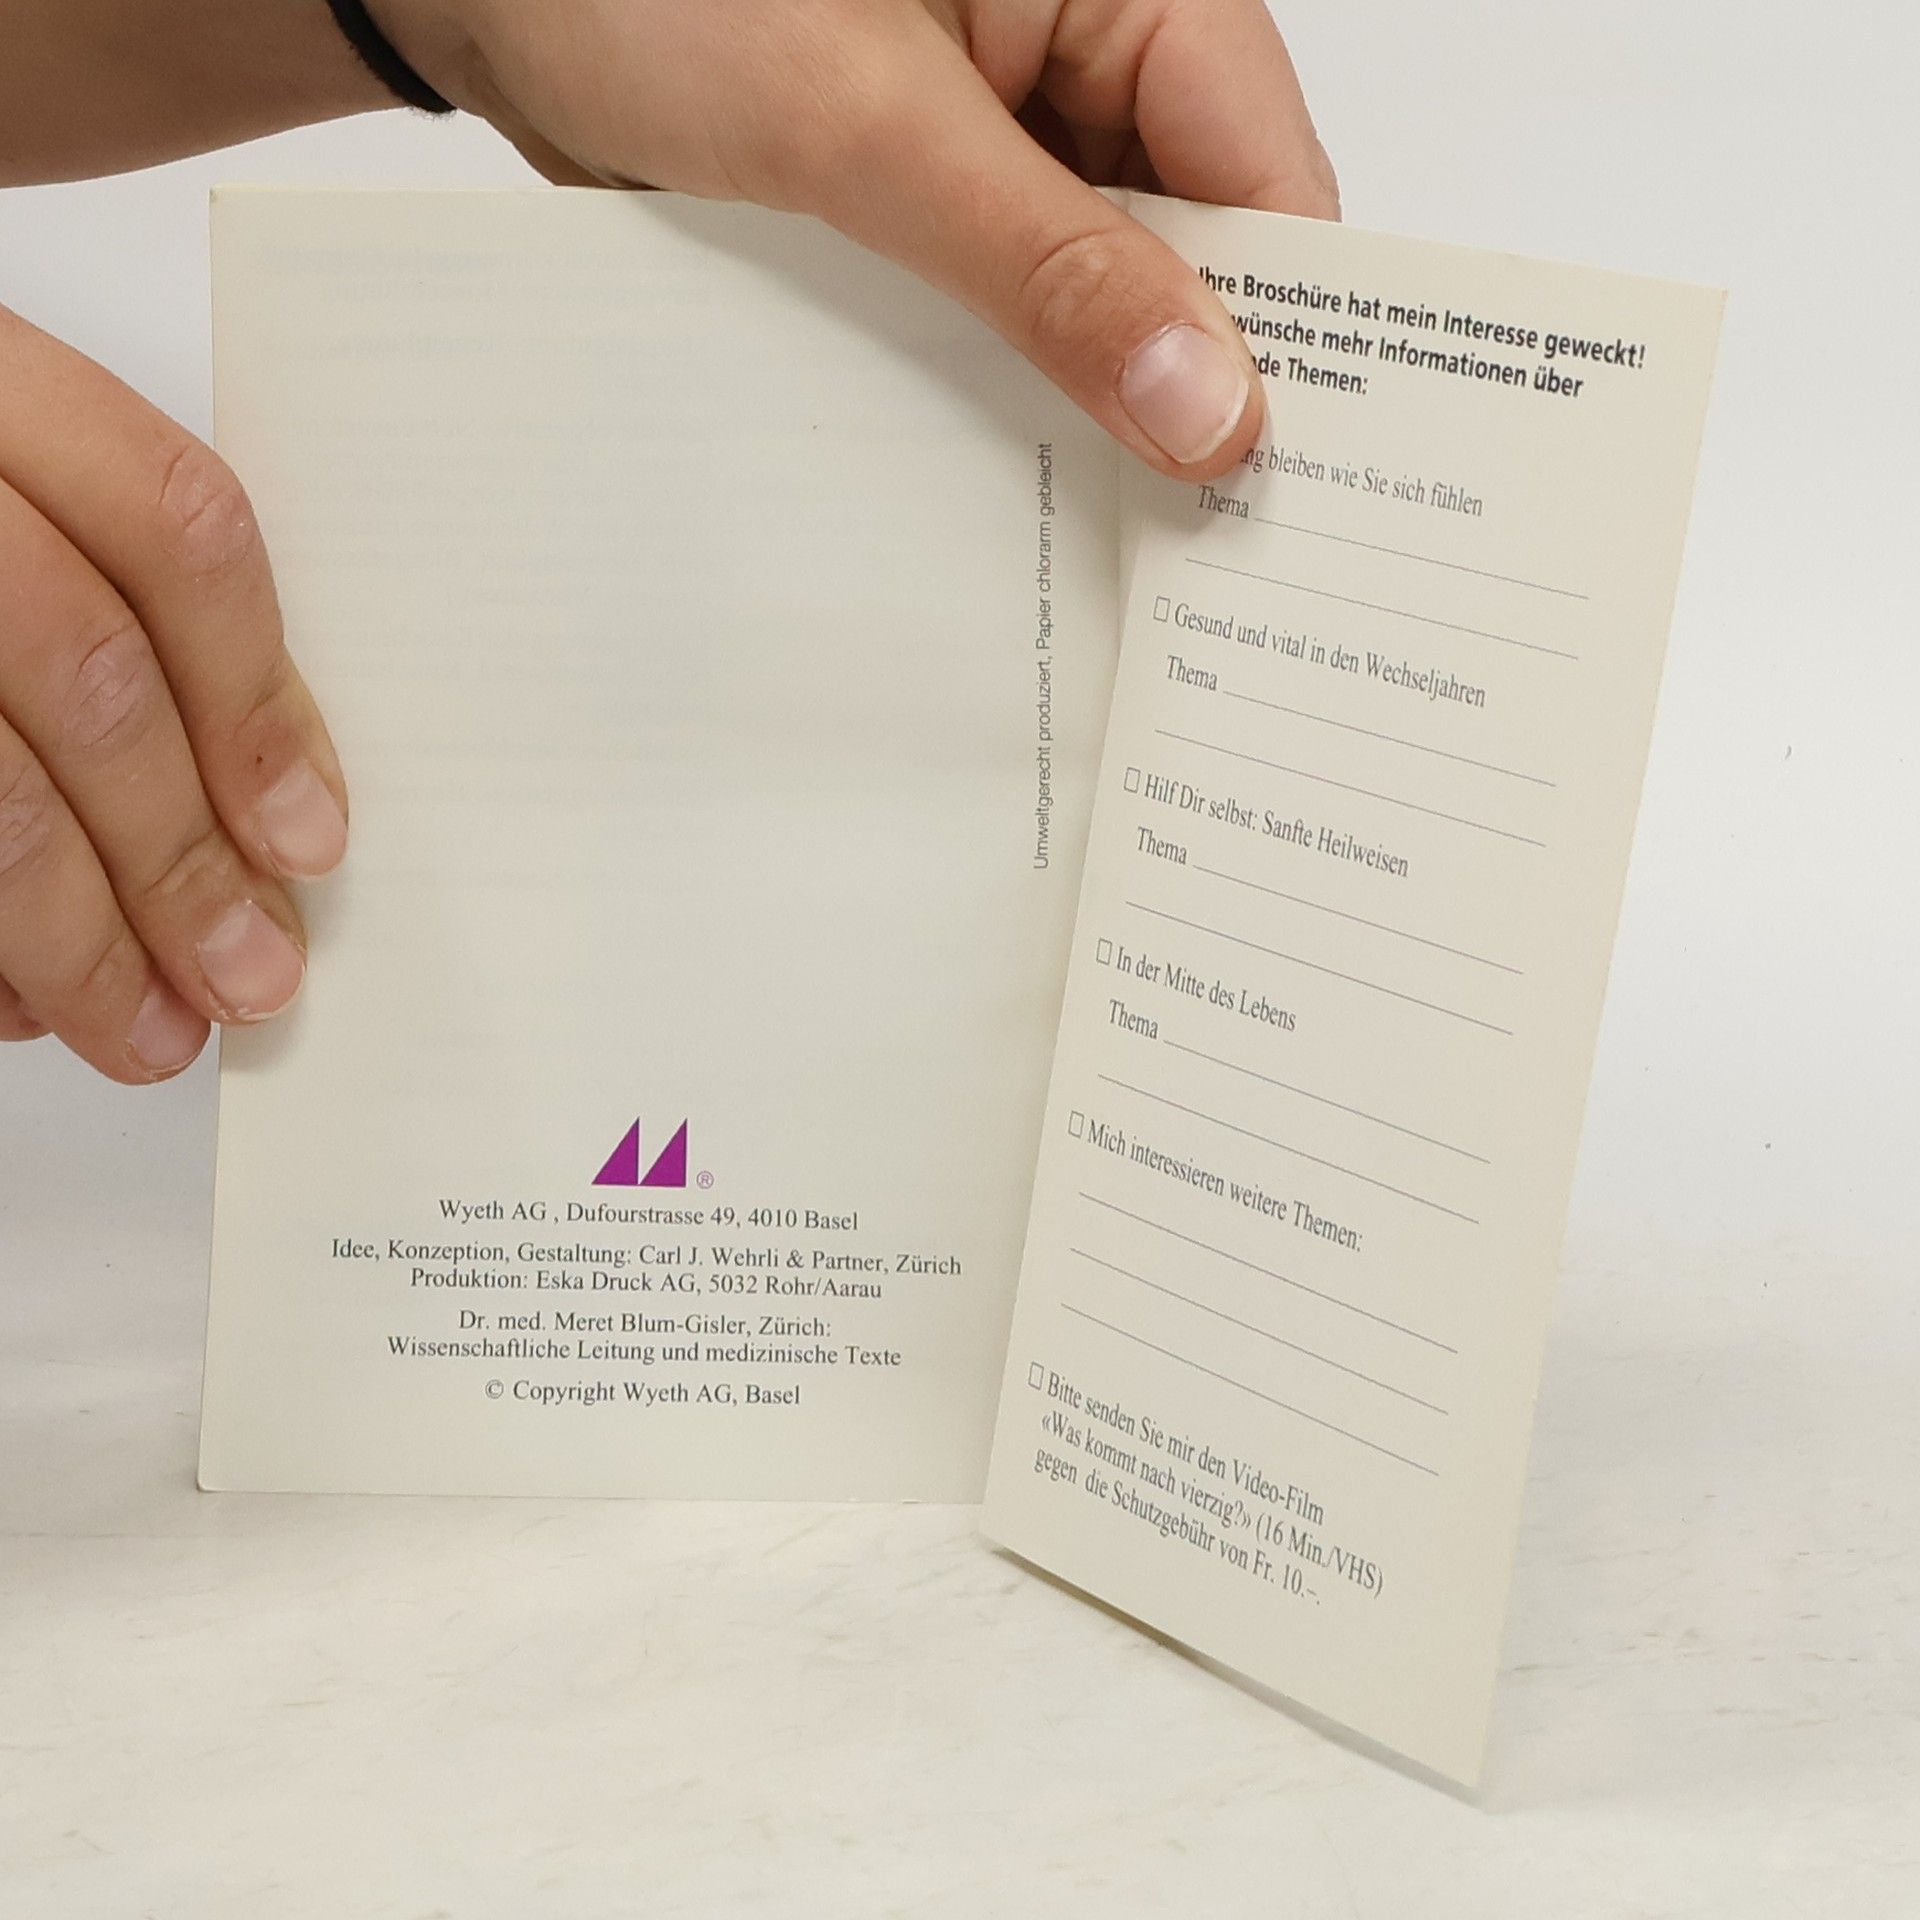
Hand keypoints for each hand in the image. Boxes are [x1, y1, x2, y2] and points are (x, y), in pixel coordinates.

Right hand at [0, 307, 347, 1081]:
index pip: (172, 526)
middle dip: (179, 859)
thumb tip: (256, 804)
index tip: (309, 838)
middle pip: (81, 673)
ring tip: (146, 1031)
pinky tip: (17, 1000)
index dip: (258, 700)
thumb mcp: (12, 491)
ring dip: (75, 939)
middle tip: (249, 976)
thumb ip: (108, 599)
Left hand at [380, 0, 1337, 476]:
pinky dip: (999, 396)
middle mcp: (1079, 60)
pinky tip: (994, 482)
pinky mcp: (924, 210)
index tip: (1272, 482)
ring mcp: (1001, 143)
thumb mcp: (867, 125)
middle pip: (1193, 252)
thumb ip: (1044, 265)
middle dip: (1181, 388)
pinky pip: (999, 319)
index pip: (1265, 173)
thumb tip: (1205, 405)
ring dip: (1083, 406)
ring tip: (1093, 538)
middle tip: (1187, 551)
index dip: (1286, 333)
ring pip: (1095, 301)